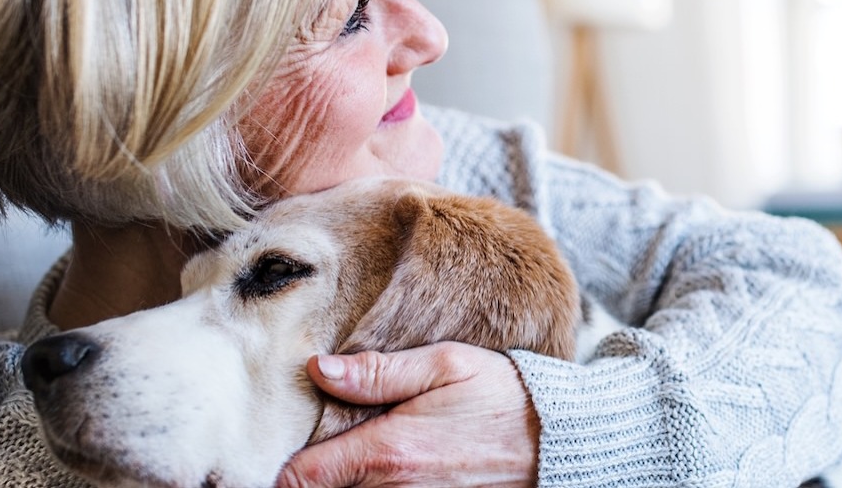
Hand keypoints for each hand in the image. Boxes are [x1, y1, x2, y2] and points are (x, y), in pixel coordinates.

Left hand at [276, 342, 539, 487]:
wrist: (560, 442)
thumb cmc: (504, 398)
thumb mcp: (446, 366)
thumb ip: (378, 372)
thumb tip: (317, 370)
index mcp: (387, 453)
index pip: (300, 479)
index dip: (281, 469)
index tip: (281, 448)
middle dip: (311, 476)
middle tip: (314, 448)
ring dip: (343, 484)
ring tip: (345, 457)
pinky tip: (384, 470)